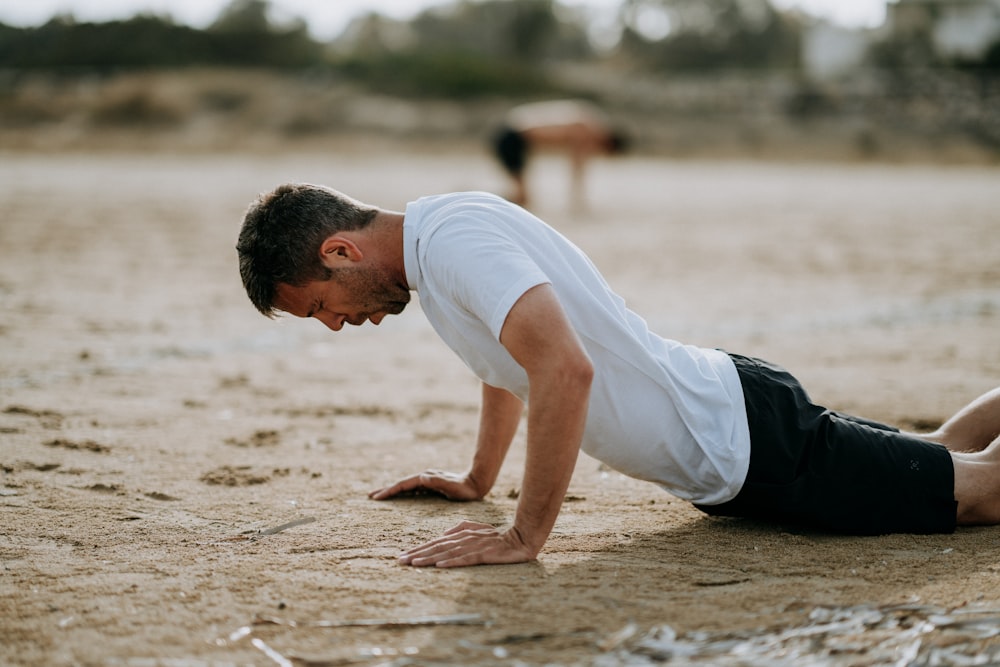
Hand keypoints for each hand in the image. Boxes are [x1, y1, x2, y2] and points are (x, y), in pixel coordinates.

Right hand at [368, 469, 482, 500]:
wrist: (477, 483)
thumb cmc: (465, 489)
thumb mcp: (452, 486)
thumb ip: (438, 482)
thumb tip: (422, 477)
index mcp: (426, 478)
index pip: (403, 485)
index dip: (389, 491)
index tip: (377, 497)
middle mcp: (425, 478)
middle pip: (401, 484)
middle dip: (386, 490)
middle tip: (371, 496)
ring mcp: (428, 482)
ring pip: (406, 487)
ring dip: (393, 491)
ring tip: (380, 496)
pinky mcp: (432, 486)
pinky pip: (413, 490)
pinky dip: (403, 493)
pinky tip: (400, 497)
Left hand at [398, 521, 535, 567]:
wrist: (521, 538)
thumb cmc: (498, 535)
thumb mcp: (478, 529)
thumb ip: (461, 528)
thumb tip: (444, 534)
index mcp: (461, 534)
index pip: (435, 542)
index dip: (419, 549)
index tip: (403, 556)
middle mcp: (464, 539)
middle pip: (437, 547)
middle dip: (418, 554)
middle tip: (400, 561)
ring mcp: (474, 546)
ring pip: (447, 553)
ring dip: (429, 558)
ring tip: (414, 564)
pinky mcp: (484, 554)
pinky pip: (465, 559)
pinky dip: (452, 562)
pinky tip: (440, 565)